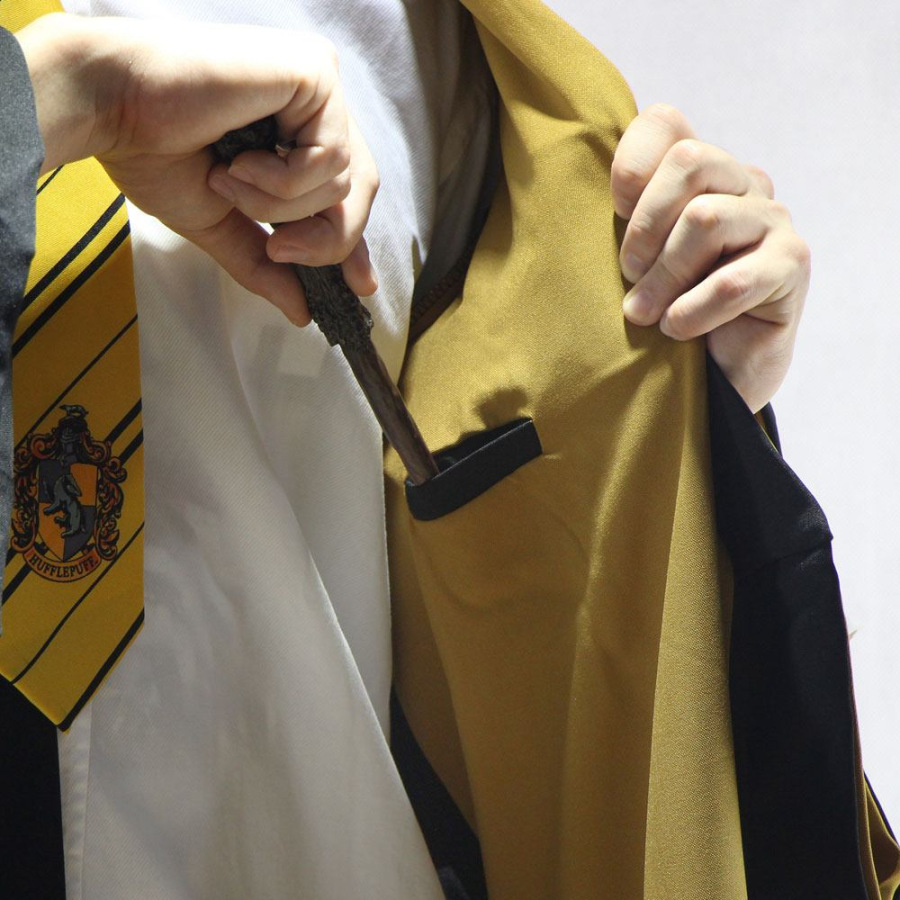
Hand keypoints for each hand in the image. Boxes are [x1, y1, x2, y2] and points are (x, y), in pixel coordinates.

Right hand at [15, 14, 379, 324]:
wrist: (112, 108)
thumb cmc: (155, 152)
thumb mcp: (221, 223)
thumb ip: (264, 264)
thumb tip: (302, 313)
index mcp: (294, 134)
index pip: (346, 195)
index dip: (355, 242)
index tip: (360, 286)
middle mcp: (313, 106)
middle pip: (359, 193)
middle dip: (323, 239)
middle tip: (278, 247)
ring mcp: (318, 86)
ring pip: (343, 183)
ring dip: (279, 204)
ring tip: (229, 178)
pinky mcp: (314, 71)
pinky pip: (329, 158)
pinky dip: (281, 181)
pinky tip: (238, 161)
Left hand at [611, 104, 809, 411]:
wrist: (714, 376)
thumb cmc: (664, 310)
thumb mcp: (632, 261)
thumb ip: (618, 219)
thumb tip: (580, 188)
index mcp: (699, 172)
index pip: (665, 123)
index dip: (629, 166)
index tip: (613, 214)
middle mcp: (741, 183)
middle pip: (689, 160)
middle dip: (644, 226)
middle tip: (628, 274)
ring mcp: (772, 220)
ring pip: (705, 219)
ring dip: (663, 278)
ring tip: (647, 315)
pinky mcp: (791, 264)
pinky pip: (732, 280)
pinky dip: (693, 312)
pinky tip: (678, 329)